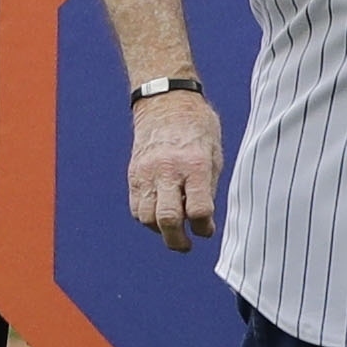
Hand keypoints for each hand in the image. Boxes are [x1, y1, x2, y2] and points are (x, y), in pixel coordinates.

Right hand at [124, 88, 220, 253]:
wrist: (165, 101)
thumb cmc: (197, 128)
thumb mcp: (213, 154)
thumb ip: (208, 188)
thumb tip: (203, 222)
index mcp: (194, 164)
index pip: (198, 209)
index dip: (204, 228)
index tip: (206, 229)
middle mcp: (167, 170)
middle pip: (167, 218)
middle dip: (177, 240)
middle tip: (186, 245)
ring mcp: (147, 172)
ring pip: (147, 217)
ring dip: (160, 230)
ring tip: (173, 229)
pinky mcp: (134, 173)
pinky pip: (136, 207)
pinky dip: (147, 218)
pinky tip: (159, 214)